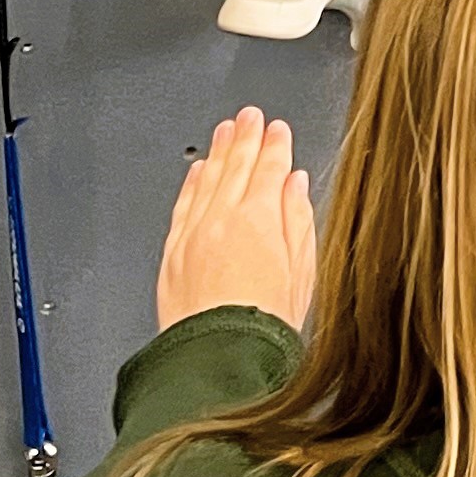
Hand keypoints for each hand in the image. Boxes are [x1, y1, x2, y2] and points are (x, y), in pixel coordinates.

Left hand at [156, 106, 316, 331]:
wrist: (219, 360)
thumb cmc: (265, 326)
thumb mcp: (303, 271)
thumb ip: (298, 221)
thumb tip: (295, 187)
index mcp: (260, 219)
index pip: (270, 169)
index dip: (276, 146)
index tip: (278, 130)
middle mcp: (222, 219)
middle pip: (236, 166)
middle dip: (246, 137)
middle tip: (250, 117)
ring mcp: (193, 234)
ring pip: (207, 180)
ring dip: (218, 152)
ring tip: (225, 131)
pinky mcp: (172, 253)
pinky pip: (182, 205)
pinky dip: (191, 183)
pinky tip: (197, 171)